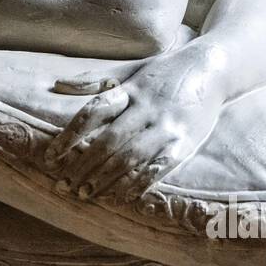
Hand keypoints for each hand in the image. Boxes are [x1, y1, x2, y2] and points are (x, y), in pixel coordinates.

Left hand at [43, 42, 228, 201]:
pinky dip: (138, 184)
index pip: (92, 114)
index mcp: (129, 90)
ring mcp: (167, 127)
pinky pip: (159, 167)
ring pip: (131, 157)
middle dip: (84, 165)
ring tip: (86, 193)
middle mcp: (146, 109)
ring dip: (106, 178)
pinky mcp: (185, 143)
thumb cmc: (164, 71)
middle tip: (64, 185)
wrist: (214, 70)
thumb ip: (94, 79)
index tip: (51, 156)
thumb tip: (57, 84)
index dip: (69, 136)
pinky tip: (121, 197)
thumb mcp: (129, 69)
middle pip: (109, 141)